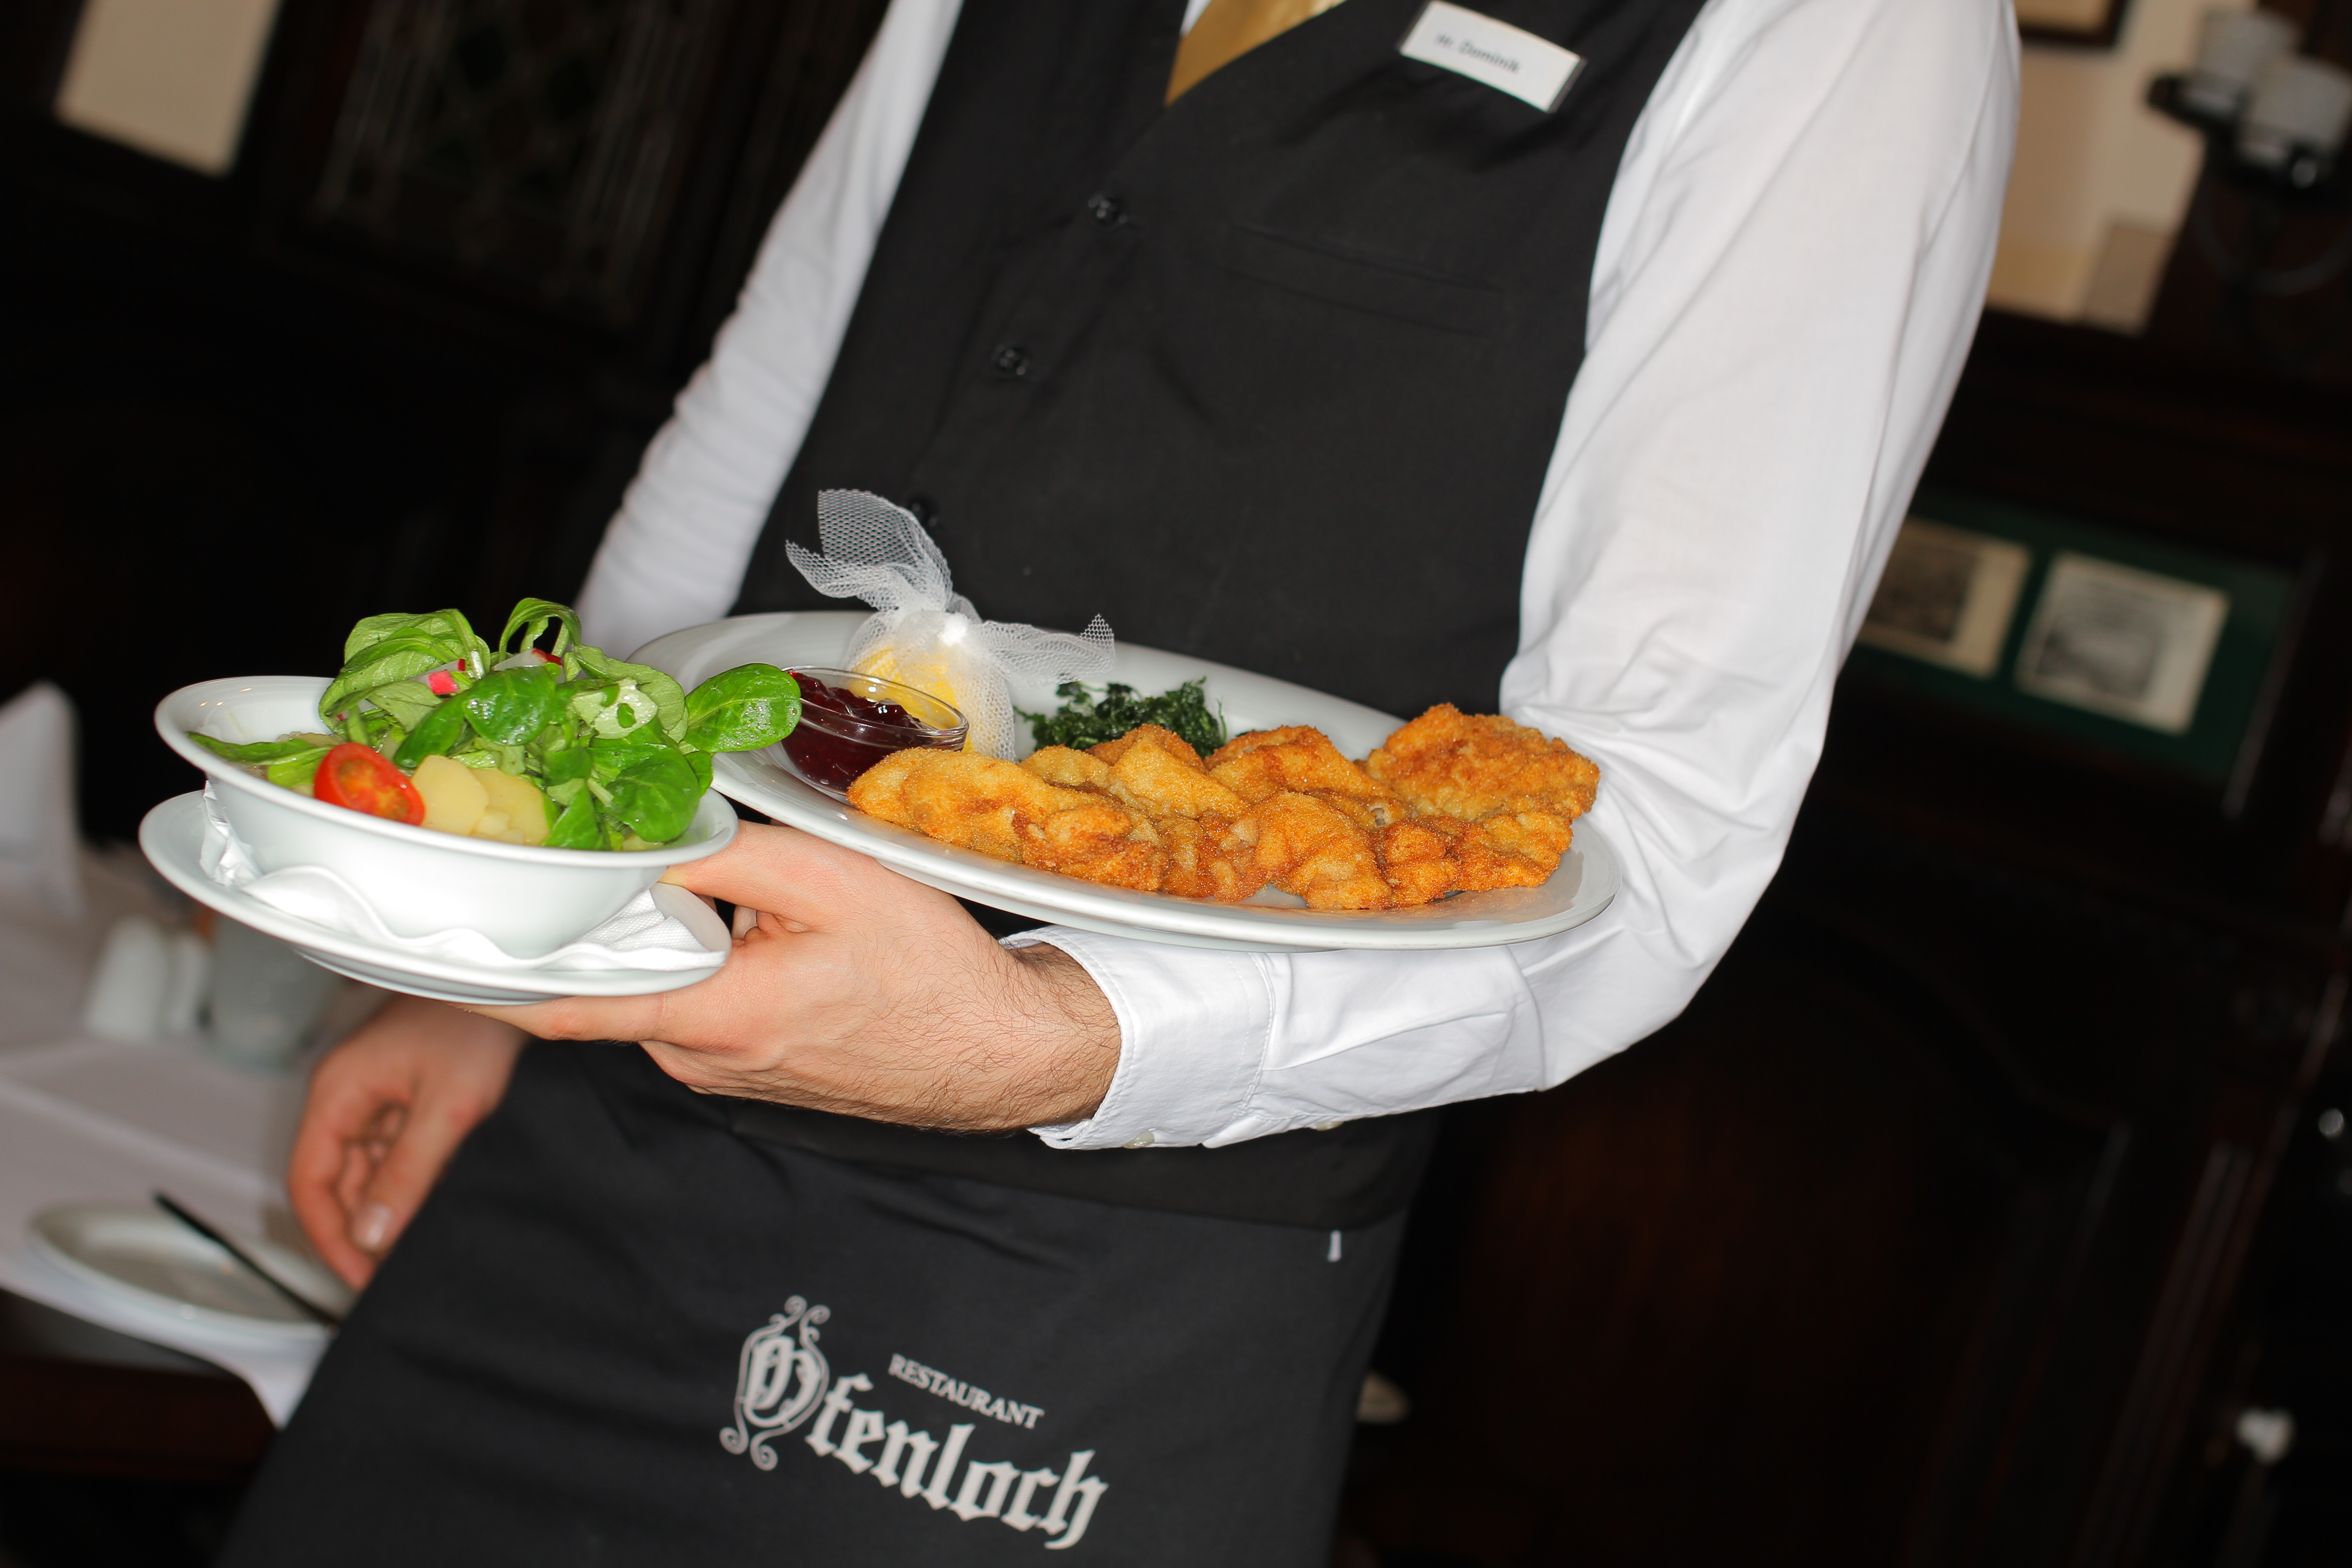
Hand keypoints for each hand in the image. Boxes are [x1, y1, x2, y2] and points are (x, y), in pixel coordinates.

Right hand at [288, 994, 525, 1288]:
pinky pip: (397, 1152)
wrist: (517, 984)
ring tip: (419, 1246)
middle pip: (337, 1181)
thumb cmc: (479, 1023)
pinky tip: (436, 1204)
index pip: (309, 1182)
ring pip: (370, 1170)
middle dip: (362, 1229)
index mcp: (339, 1092)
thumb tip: (372, 1234)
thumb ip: (408, 1172)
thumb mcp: (448, 1107)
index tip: (360, 1278)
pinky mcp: (409, 1096)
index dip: (329, 1237)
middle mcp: (350, 1094)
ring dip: (390, 1208)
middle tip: (396, 1272)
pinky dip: (412, 1182)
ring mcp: (379, 1095)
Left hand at [468, 823, 1118, 1131]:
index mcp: (711, 1017)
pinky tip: (774, 936)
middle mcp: (702, 1061)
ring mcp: (724, 1074)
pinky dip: (715, 964)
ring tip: (753, 899)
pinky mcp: (751, 1071)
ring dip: (683, 939)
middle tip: (644, 856)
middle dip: (620, 918)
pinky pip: (702, 1007)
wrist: (998, 1049)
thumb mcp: (828, 881)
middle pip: (617, 978)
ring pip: (665, 988)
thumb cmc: (931, 974)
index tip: (424, 947)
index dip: (489, 975)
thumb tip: (636, 845)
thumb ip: (720, 858)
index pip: (564, 1006)